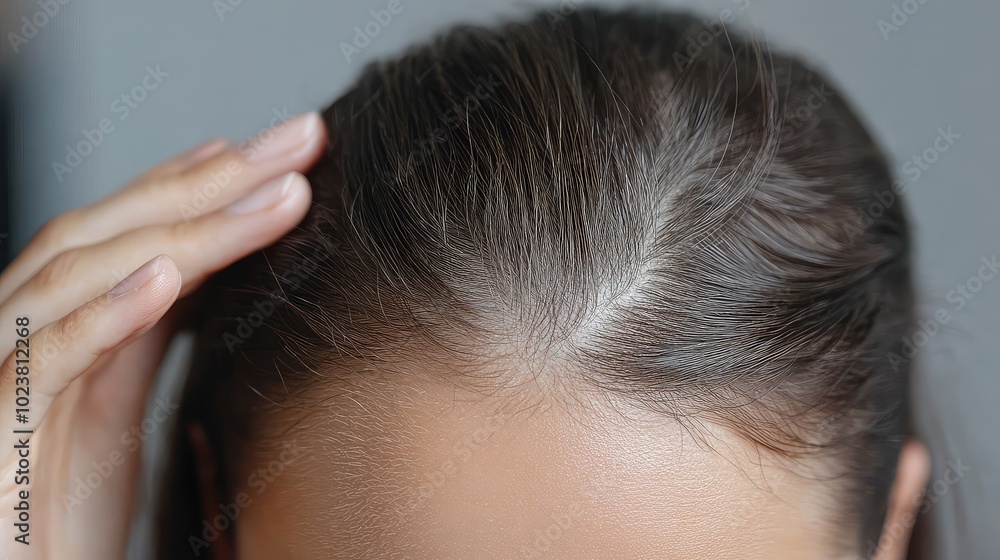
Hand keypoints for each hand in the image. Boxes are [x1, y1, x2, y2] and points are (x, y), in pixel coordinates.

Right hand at [0, 112, 325, 558]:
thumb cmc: (53, 512)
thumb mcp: (111, 408)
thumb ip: (140, 338)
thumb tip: (197, 273)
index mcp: (65, 329)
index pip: (131, 229)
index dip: (197, 178)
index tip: (274, 149)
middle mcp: (27, 333)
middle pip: (114, 229)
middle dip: (213, 178)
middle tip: (302, 138)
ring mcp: (1, 374)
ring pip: (82, 273)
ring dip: (185, 230)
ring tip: (273, 197)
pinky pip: (44, 361)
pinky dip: (105, 315)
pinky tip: (167, 279)